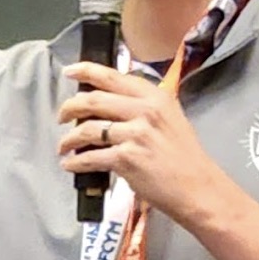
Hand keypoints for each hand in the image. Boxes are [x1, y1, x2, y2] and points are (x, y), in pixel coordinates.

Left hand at [56, 63, 239, 224]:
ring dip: (68, 139)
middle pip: (93, 100)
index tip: (69, 71)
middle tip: (61, 117)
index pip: (113, 77)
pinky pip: (90, 157)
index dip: (86, 71)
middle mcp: (145, 110)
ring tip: (63, 146)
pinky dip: (75, 162)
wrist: (197, 188)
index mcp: (155, 96)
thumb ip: (142, 106)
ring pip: (87, 129)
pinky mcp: (126, 158)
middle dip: (69, 108)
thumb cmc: (183, 156)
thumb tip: (107, 102)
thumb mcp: (169, 118)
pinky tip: (70, 165)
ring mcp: (135, 134)